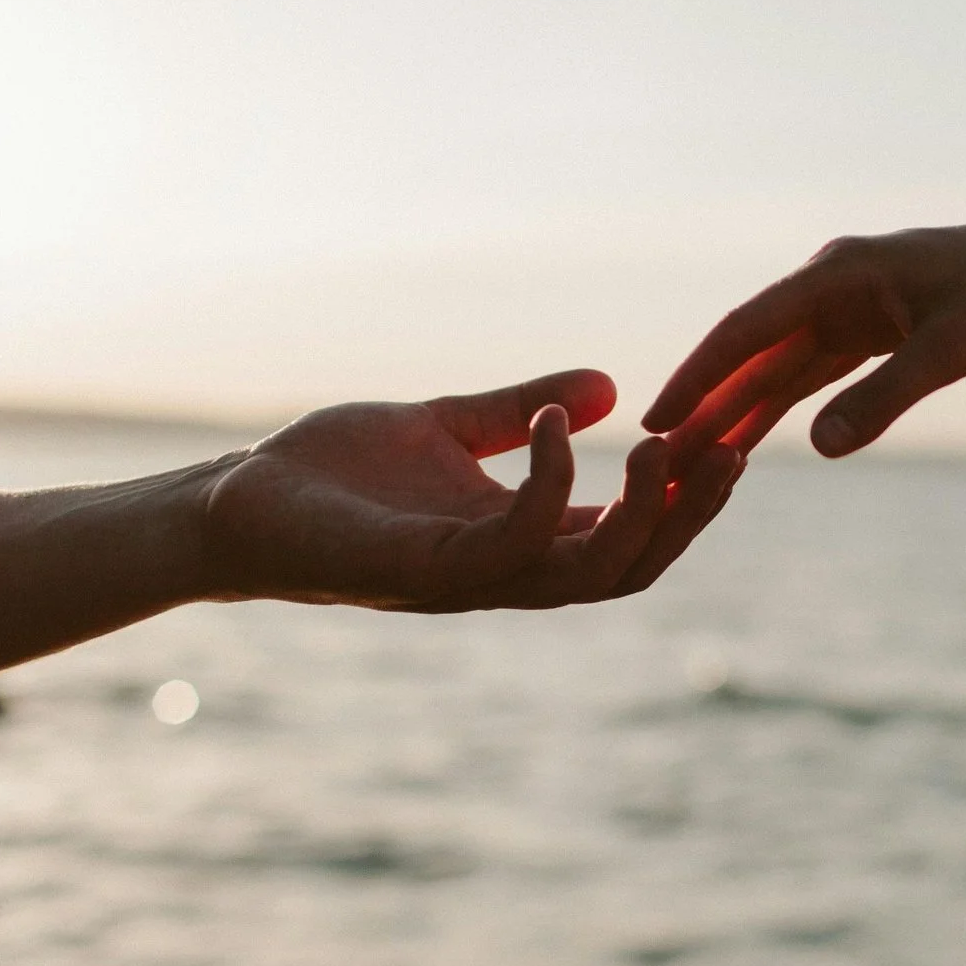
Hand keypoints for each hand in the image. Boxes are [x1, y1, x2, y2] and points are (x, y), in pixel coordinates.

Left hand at [203, 369, 741, 610]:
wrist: (236, 501)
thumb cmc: (331, 473)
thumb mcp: (446, 427)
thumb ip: (520, 414)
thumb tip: (607, 387)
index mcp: (516, 543)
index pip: (626, 538)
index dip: (684, 497)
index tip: (726, 436)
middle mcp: (503, 573)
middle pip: (630, 568)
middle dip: (688, 515)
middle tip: (728, 447)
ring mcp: (468, 578)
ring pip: (591, 571)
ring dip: (643, 513)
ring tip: (668, 444)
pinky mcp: (426, 569)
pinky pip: (518, 540)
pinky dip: (553, 482)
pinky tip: (560, 423)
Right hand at [644, 204, 965, 460]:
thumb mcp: (951, 351)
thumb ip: (883, 399)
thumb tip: (819, 449)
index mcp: (839, 274)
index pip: (746, 331)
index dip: (698, 378)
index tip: (655, 421)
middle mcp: (834, 285)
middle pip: (754, 353)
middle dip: (708, 405)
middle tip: (659, 459)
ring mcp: (854, 306)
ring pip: (782, 367)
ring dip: (742, 411)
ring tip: (693, 461)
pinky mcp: (878, 327)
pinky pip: (817, 372)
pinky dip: (788, 405)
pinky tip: (758, 442)